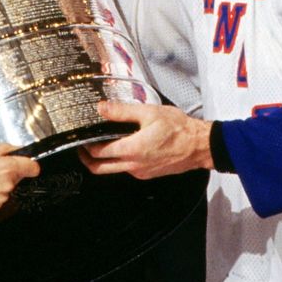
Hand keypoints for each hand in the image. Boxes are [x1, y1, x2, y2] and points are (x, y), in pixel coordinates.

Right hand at [0, 144, 39, 213]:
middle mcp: (7, 185)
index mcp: (7, 168)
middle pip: (17, 177)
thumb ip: (5, 149)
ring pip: (6, 188)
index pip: (33, 167)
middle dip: (8, 172)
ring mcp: (0, 198)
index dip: (30, 164)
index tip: (27, 164)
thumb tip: (16, 150)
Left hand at [78, 101, 211, 178]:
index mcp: (131, 150)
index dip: (85, 145)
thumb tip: (102, 108)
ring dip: (104, 160)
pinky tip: (123, 146)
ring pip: (113, 170)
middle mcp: (134, 165)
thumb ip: (122, 111)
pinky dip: (119, 160)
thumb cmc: (179, 129)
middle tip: (82, 147)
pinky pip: (127, 169)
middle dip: (87, 159)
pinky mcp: (148, 173)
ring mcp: (140, 172)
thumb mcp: (148, 113)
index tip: (82, 137)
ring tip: (101, 144)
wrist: (199, 145)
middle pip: (100, 168)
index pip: (98, 152)